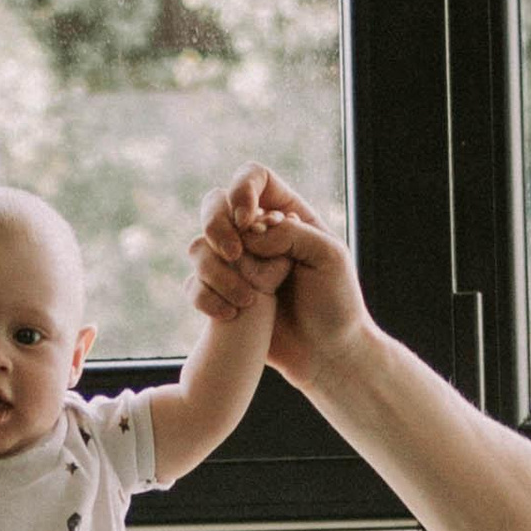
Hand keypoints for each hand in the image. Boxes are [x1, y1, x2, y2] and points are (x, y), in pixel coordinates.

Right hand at [189, 169, 369, 385]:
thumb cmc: (336, 304)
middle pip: (214, 204)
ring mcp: (235, 265)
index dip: (241, 189)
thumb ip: (291, 234)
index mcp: (286, 215)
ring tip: (246, 298)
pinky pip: (194, 285)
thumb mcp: (329, 257)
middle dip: (217, 225)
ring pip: (199, 246)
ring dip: (215, 269)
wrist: (326, 354)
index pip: (252, 177)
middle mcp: (256, 234)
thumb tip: (248, 232)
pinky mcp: (221, 296)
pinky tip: (232, 314)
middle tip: (235, 254)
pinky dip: (207, 297)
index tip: (249, 220)